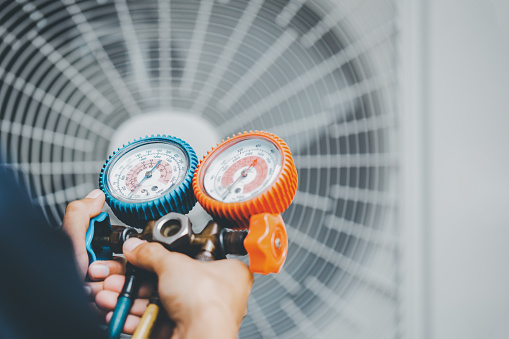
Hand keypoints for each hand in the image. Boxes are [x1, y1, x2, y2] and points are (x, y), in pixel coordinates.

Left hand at [62, 189, 124, 296]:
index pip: (120, 245)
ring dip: (110, 286)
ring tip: (91, 290)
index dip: (117, 248)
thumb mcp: (67, 241)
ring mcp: (101, 289)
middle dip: (111, 270)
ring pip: (126, 284)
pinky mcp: (106, 305)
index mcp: (88, 251)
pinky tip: (95, 300)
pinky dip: (110, 300)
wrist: (52, 309)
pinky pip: (121, 299)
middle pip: (126, 265)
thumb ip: (80, 214)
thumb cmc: (55, 280)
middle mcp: (96, 270)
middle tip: (93, 272)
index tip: (105, 252)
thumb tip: (96, 196)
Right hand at [96, 238, 253, 337]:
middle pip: (169, 282)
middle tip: (118, 276)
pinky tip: (118, 313)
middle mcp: (216, 295)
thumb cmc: (208, 302)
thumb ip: (151, 254)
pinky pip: (155, 323)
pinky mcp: (183, 333)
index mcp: (227, 272)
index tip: (143, 255)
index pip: (193, 258)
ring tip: (109, 294)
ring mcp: (199, 316)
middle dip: (136, 281)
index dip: (165, 256)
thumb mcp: (174, 264)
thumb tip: (137, 246)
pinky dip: (134, 318)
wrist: (201, 338)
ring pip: (158, 304)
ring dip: (129, 299)